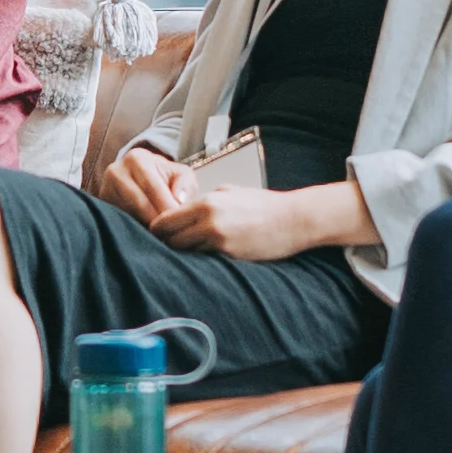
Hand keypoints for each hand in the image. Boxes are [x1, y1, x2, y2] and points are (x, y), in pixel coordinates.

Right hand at [90, 139, 188, 231]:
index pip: (153, 187)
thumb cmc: (166, 178)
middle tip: (171, 235)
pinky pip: (118, 222)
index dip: (167, 207)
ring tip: (162, 238)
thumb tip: (179, 199)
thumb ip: (186, 184)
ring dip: (145, 229)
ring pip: (127, 215)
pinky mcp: (102, 206)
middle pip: (138, 203)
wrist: (142, 180)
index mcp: (136, 159)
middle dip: (157, 221)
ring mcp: (105, 189)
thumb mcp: (181, 175)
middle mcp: (115, 171)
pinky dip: (134, 231)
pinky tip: (148, 238)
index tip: (180, 223)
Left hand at [121, 149, 281, 258]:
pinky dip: (201, 260)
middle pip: (169, 239)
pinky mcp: (229, 255)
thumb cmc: (264, 205)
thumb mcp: (231, 191)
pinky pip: (204, 261)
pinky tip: (205, 259)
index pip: (164, 220)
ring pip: (184, 252)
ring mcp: (218, 239)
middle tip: (168, 247)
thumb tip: (187, 209)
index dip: (158, 230)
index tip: (159, 235)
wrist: (293, 220)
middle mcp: (208, 219)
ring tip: (189, 254)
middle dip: (166, 244)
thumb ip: (206, 200)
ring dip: (184, 254)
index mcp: (206, 202)